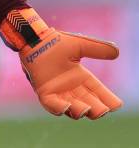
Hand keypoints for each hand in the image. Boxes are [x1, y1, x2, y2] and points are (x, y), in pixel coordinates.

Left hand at [0, 8, 122, 118]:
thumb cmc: (55, 41)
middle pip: (88, 103)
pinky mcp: (44, 92)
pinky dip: (60, 108)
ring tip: (86, 109)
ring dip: (80, 110)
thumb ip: (96, 49)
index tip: (116, 105)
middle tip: (103, 110)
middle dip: (96, 109)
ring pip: (73, 107)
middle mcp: (71, 88)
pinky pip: (52, 105)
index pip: (97, 91)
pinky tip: (67, 107)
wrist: (34, 39)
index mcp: (81, 77)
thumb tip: (117, 51)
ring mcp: (58, 92)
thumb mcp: (79, 45)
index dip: (107, 99)